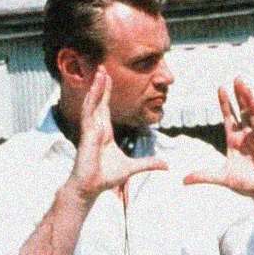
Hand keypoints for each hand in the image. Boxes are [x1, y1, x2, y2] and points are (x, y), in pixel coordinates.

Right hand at [69, 67, 167, 199]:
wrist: (91, 187)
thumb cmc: (106, 177)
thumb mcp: (133, 168)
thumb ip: (149, 163)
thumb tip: (166, 165)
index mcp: (105, 132)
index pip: (105, 107)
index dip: (106, 92)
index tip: (108, 78)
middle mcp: (96, 128)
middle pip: (98, 101)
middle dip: (100, 84)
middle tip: (102, 67)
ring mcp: (90, 131)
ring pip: (92, 104)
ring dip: (95, 88)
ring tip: (99, 72)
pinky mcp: (87, 136)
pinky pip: (88, 115)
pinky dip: (91, 101)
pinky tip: (94, 90)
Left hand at [183, 77, 253, 199]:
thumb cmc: (246, 184)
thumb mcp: (222, 178)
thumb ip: (205, 176)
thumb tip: (183, 180)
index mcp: (234, 139)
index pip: (229, 116)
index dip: (225, 103)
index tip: (221, 88)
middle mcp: (247, 135)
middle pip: (242, 110)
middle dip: (240, 95)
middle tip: (237, 78)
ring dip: (250, 99)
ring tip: (245, 86)